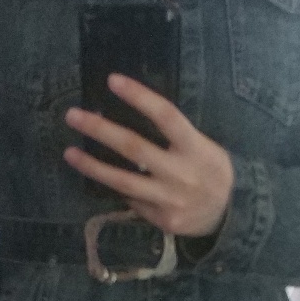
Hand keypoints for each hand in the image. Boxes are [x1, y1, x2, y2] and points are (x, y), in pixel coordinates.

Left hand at [64, 75, 233, 237]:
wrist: (230, 214)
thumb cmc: (211, 171)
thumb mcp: (204, 147)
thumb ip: (174, 137)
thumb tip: (130, 118)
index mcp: (196, 148)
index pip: (166, 116)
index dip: (139, 97)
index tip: (113, 81)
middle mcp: (181, 173)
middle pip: (134, 148)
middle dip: (100, 130)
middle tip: (73, 116)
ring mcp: (170, 199)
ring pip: (123, 181)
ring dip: (92, 166)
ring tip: (69, 153)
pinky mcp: (162, 219)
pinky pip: (132, 200)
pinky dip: (115, 189)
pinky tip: (99, 179)